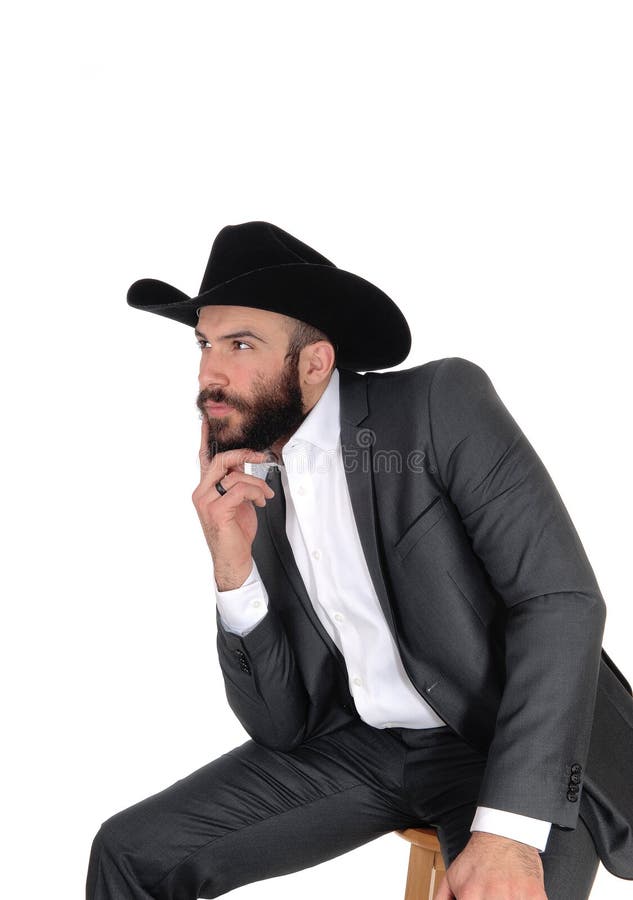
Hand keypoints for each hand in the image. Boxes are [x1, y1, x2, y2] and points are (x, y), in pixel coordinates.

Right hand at [192, 415, 275, 588]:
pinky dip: (256, 492)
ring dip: (257, 483)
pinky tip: (261, 502)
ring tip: (265, 495)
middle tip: (262, 456)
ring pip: (235, 475)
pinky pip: (240, 489)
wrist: (234, 560)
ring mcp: (206, 502)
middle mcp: (201, 492)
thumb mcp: (238, 501)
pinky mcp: (216, 511)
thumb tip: (243, 462)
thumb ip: (236, 481)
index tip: (207, 419)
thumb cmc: (235, 533)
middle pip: (220, 460)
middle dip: (244, 454)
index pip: (203, 458)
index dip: (205, 438)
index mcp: (205, 488)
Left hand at [435, 832, 545, 899]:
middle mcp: (493, 897)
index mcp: (470, 896)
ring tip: (502, 895)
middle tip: (490, 896)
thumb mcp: (453, 877)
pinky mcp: (535, 896)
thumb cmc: (478, 857)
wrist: (504, 834)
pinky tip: (517, 896)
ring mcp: (515, 897)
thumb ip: (443, 899)